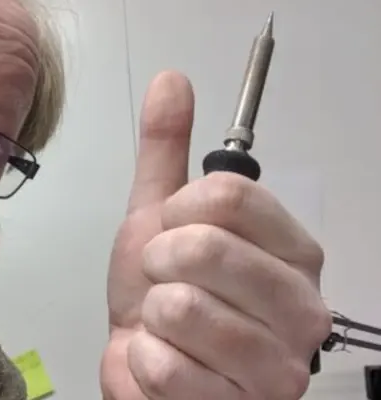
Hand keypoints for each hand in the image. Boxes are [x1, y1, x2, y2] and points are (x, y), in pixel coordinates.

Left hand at [99, 72, 331, 398]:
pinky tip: (165, 362)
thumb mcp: (156, 215)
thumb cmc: (157, 294)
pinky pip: (163, 363)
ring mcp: (280, 363)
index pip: (228, 195)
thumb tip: (171, 79)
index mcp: (291, 247)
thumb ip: (165, 150)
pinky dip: (144, 361)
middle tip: (164, 282)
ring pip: (180, 307)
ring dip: (151, 316)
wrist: (143, 368)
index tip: (170, 231)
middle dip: (157, 263)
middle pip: (204, 246)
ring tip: (167, 326)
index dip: (176, 211)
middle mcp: (302, 304)